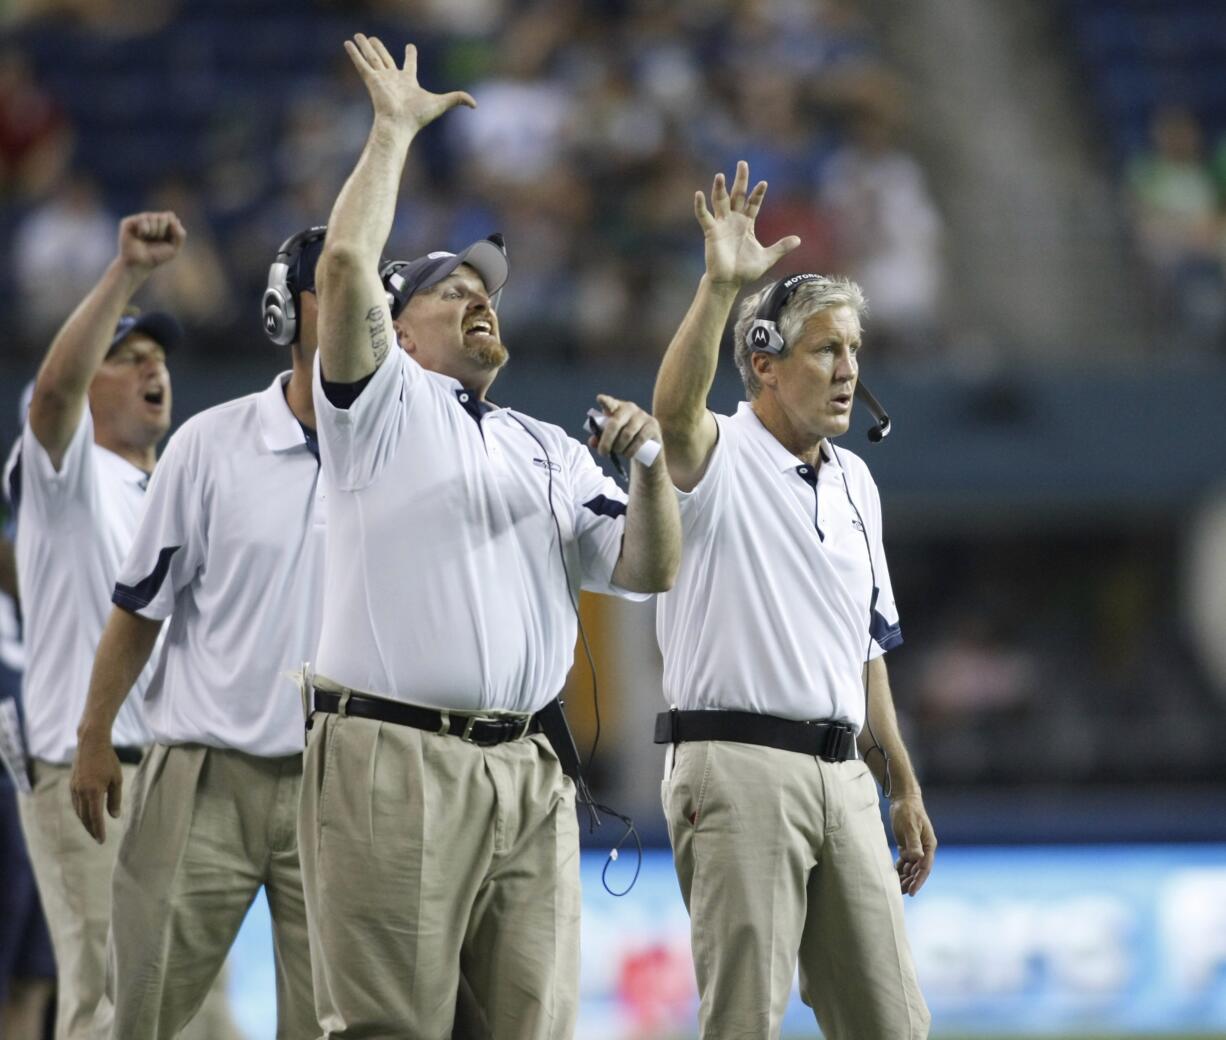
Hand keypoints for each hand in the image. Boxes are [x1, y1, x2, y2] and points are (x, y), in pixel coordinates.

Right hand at [70, 736, 123, 843]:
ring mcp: (74, 789)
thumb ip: (115, 799)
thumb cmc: (108, 760)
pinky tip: (85, 814)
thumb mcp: (116, 779)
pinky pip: (75, 803)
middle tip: (97, 839)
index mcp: (94, 792)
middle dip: (91, 829)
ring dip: (85, 821)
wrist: (91, 744)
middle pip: (85, 817)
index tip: (102, 840)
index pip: (95, 817)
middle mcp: (81, 793)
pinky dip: (80, 811)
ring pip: (79, 811)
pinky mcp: (71, 784)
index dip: (98, 830)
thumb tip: (114, 817)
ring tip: (93, 829)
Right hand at [118, 212, 185, 272]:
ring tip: (147, 239)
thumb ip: (180, 234)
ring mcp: (140, 219)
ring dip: (153, 232)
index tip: (167, 239)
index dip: (171, 228)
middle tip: (156, 240)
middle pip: (163, 216)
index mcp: (163, 223)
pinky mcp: (130, 221)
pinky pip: (142, 219)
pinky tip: (139, 236)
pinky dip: (144, 230)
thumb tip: (174, 219)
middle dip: (162, 231)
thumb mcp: (174, 247)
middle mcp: (151, 219)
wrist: (140, 264)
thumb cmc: (157, 256)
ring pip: (153, 217)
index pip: (171, 216)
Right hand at [345, 35, 474, 134]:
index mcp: (409, 81)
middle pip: (385, 59)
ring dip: (365, 47)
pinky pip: (361, 63)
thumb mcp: (442, 103)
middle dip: (379, 48)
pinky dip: (354, 53)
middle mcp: (393, 79)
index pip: (409, 65)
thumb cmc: (419, 116)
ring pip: (372, 58)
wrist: (400, 124)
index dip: (410, 55)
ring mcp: (381, 79)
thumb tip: (475, 104)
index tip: (410, 46)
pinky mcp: (371, 80)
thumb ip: (457, 99)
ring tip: (358, 36)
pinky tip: (347, 43)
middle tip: (372, 38)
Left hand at [587, 394, 660, 463]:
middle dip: (606, 440)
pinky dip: (631, 450)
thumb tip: (592, 442)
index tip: (599, 399)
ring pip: (627, 434)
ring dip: (619, 447)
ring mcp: (643, 416)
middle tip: (602, 453)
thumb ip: (600, 439)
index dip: (605, 401)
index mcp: (617, 407)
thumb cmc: (624, 439)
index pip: (610, 402)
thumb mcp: (611, 438)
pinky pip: (639, 439)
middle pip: (615, 423)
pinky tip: (628, 455)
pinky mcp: (653, 426)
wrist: (648, 447)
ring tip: (618, 453)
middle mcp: (630, 408)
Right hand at [694, 160, 799, 288]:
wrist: (729, 282)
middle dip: (740, 180)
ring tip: (720, 175)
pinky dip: (700, 206)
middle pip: (737, 195)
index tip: (763, 183)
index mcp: (747, 224)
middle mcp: (734, 220)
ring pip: (720, 202)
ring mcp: (722, 225)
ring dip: (720, 189)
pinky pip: (704, 217)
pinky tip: (699, 194)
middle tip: (743, 163)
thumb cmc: (745, 270)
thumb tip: (799, 240)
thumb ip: (781, 247)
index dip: (758, 194)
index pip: (753, 203)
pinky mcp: (711, 232)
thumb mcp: (767, 258)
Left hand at [889, 794, 935, 895]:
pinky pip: (904, 862)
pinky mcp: (907, 846)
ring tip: (897, 890)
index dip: (919, 881)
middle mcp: (924, 849)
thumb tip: (917, 858)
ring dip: (905, 878)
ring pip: (911, 868)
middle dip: (911, 882)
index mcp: (929, 845)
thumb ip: (913, 843)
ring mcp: (916, 848)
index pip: (925, 868)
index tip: (912, 892)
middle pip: (918, 870)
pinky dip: (900, 870)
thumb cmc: (908, 811)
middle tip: (900, 894)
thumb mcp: (910, 826)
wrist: (903, 799)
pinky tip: (894, 877)